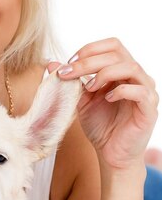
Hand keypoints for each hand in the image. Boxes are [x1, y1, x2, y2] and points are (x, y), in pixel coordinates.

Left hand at [48, 38, 158, 169]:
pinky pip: (140, 91)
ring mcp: (146, 91)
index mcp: (121, 70)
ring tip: (89, 87)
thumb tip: (51, 64)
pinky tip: (107, 98)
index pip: (112, 45)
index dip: (89, 50)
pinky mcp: (149, 108)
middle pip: (117, 53)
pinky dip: (121, 91)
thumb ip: (71, 82)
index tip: (68, 64)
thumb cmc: (100, 125)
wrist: (111, 154)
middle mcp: (136, 77)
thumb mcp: (80, 100)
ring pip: (130, 66)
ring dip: (104, 73)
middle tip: (69, 73)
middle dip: (88, 61)